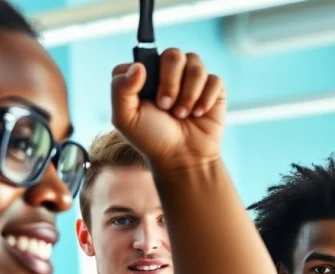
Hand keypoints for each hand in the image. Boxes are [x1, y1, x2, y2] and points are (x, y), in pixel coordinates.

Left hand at [110, 49, 225, 170]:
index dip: (148, 73)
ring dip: (189, 94)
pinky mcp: (213, 88)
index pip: (146, 55)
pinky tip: (199, 113)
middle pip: (174, 54)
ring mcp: (192, 78)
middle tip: (166, 106)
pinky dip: (206, 99)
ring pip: (196, 65)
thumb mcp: (125, 117)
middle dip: (171, 83)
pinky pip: (214, 80)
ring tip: (182, 114)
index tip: (148, 98)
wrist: (181, 157)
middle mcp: (169, 71)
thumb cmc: (152, 138)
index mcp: (146, 74)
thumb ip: (120, 88)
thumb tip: (138, 66)